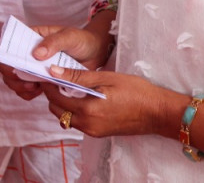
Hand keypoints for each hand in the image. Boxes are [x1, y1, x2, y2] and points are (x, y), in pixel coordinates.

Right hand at [0, 24, 105, 103]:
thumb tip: (36, 54)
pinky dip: (27, 94)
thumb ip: (53, 42)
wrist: (95, 53)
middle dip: (13, 77)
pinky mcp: (41, 79)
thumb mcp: (70, 36)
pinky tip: (37, 92)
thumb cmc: (81, 40)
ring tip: (34, 88)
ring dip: (19, 86)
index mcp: (31, 36)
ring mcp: (34, 67)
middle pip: (8, 65)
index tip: (16, 68)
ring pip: (14, 79)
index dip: (7, 57)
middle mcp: (29, 52)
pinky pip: (26, 89)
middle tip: (29, 83)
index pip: (10, 45)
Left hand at [39, 66, 179, 138]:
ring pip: (66, 117)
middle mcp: (87, 125)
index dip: (48, 84)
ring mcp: (93, 131)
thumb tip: (53, 71)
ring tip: (68, 85)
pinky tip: (81, 97)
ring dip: (62, 103)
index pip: (55, 98)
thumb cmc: (136, 91)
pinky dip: (73, 110)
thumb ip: (78, 76)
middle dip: (53, 94)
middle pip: (57, 110)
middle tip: (55, 78)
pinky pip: (78, 122)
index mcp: (88, 110)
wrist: (158, 112)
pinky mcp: (99, 133)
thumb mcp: (106, 77)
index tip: (45, 72)